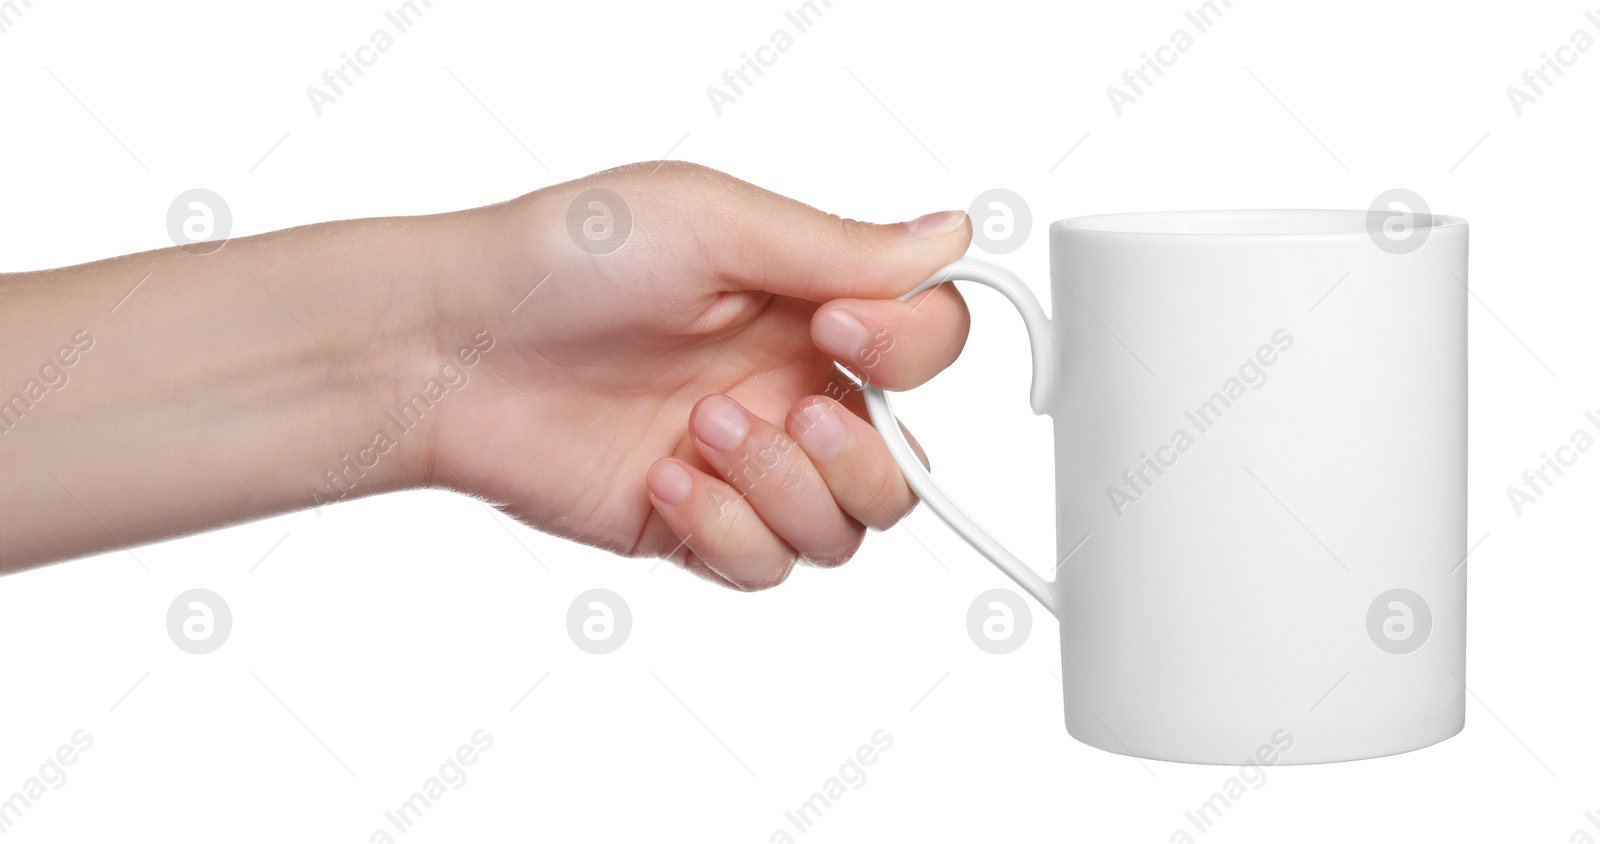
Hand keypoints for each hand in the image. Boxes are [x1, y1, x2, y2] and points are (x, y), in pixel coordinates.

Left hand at [427, 162, 971, 589]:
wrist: (449, 348)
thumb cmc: (566, 258)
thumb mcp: (712, 222)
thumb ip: (838, 248)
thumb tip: (951, 238)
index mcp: (805, 304)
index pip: (928, 343)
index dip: (909, 349)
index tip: (836, 325)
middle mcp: (787, 386)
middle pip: (902, 465)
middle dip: (858, 451)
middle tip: (783, 406)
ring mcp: (744, 466)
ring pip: (845, 530)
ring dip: (783, 487)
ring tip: (699, 431)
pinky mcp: (695, 526)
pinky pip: (766, 566)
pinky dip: (726, 528)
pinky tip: (663, 479)